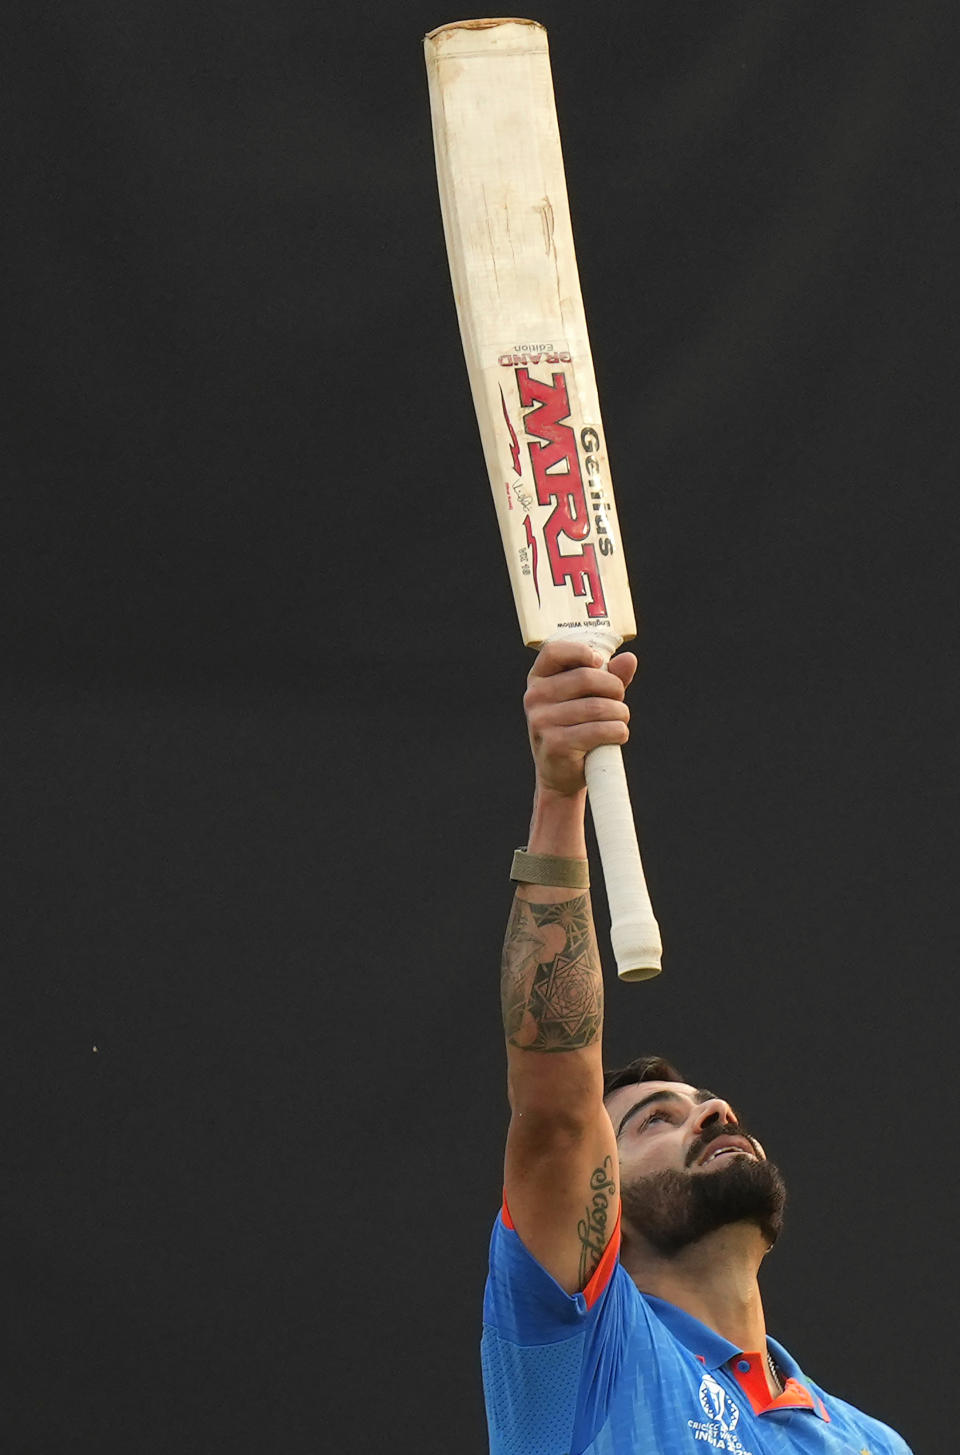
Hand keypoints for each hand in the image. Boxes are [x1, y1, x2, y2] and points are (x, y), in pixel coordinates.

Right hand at [524, 639, 636, 797]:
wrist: (561, 774)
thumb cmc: (576, 728)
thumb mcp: (587, 698)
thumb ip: (607, 677)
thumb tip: (629, 659)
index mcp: (538, 680)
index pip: (554, 651)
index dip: (581, 651)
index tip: (600, 663)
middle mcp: (535, 698)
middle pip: (586, 677)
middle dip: (614, 688)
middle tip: (618, 700)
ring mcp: (542, 721)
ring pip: (599, 706)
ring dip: (620, 714)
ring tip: (619, 721)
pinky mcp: (556, 744)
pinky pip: (600, 730)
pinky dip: (618, 732)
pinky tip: (617, 735)